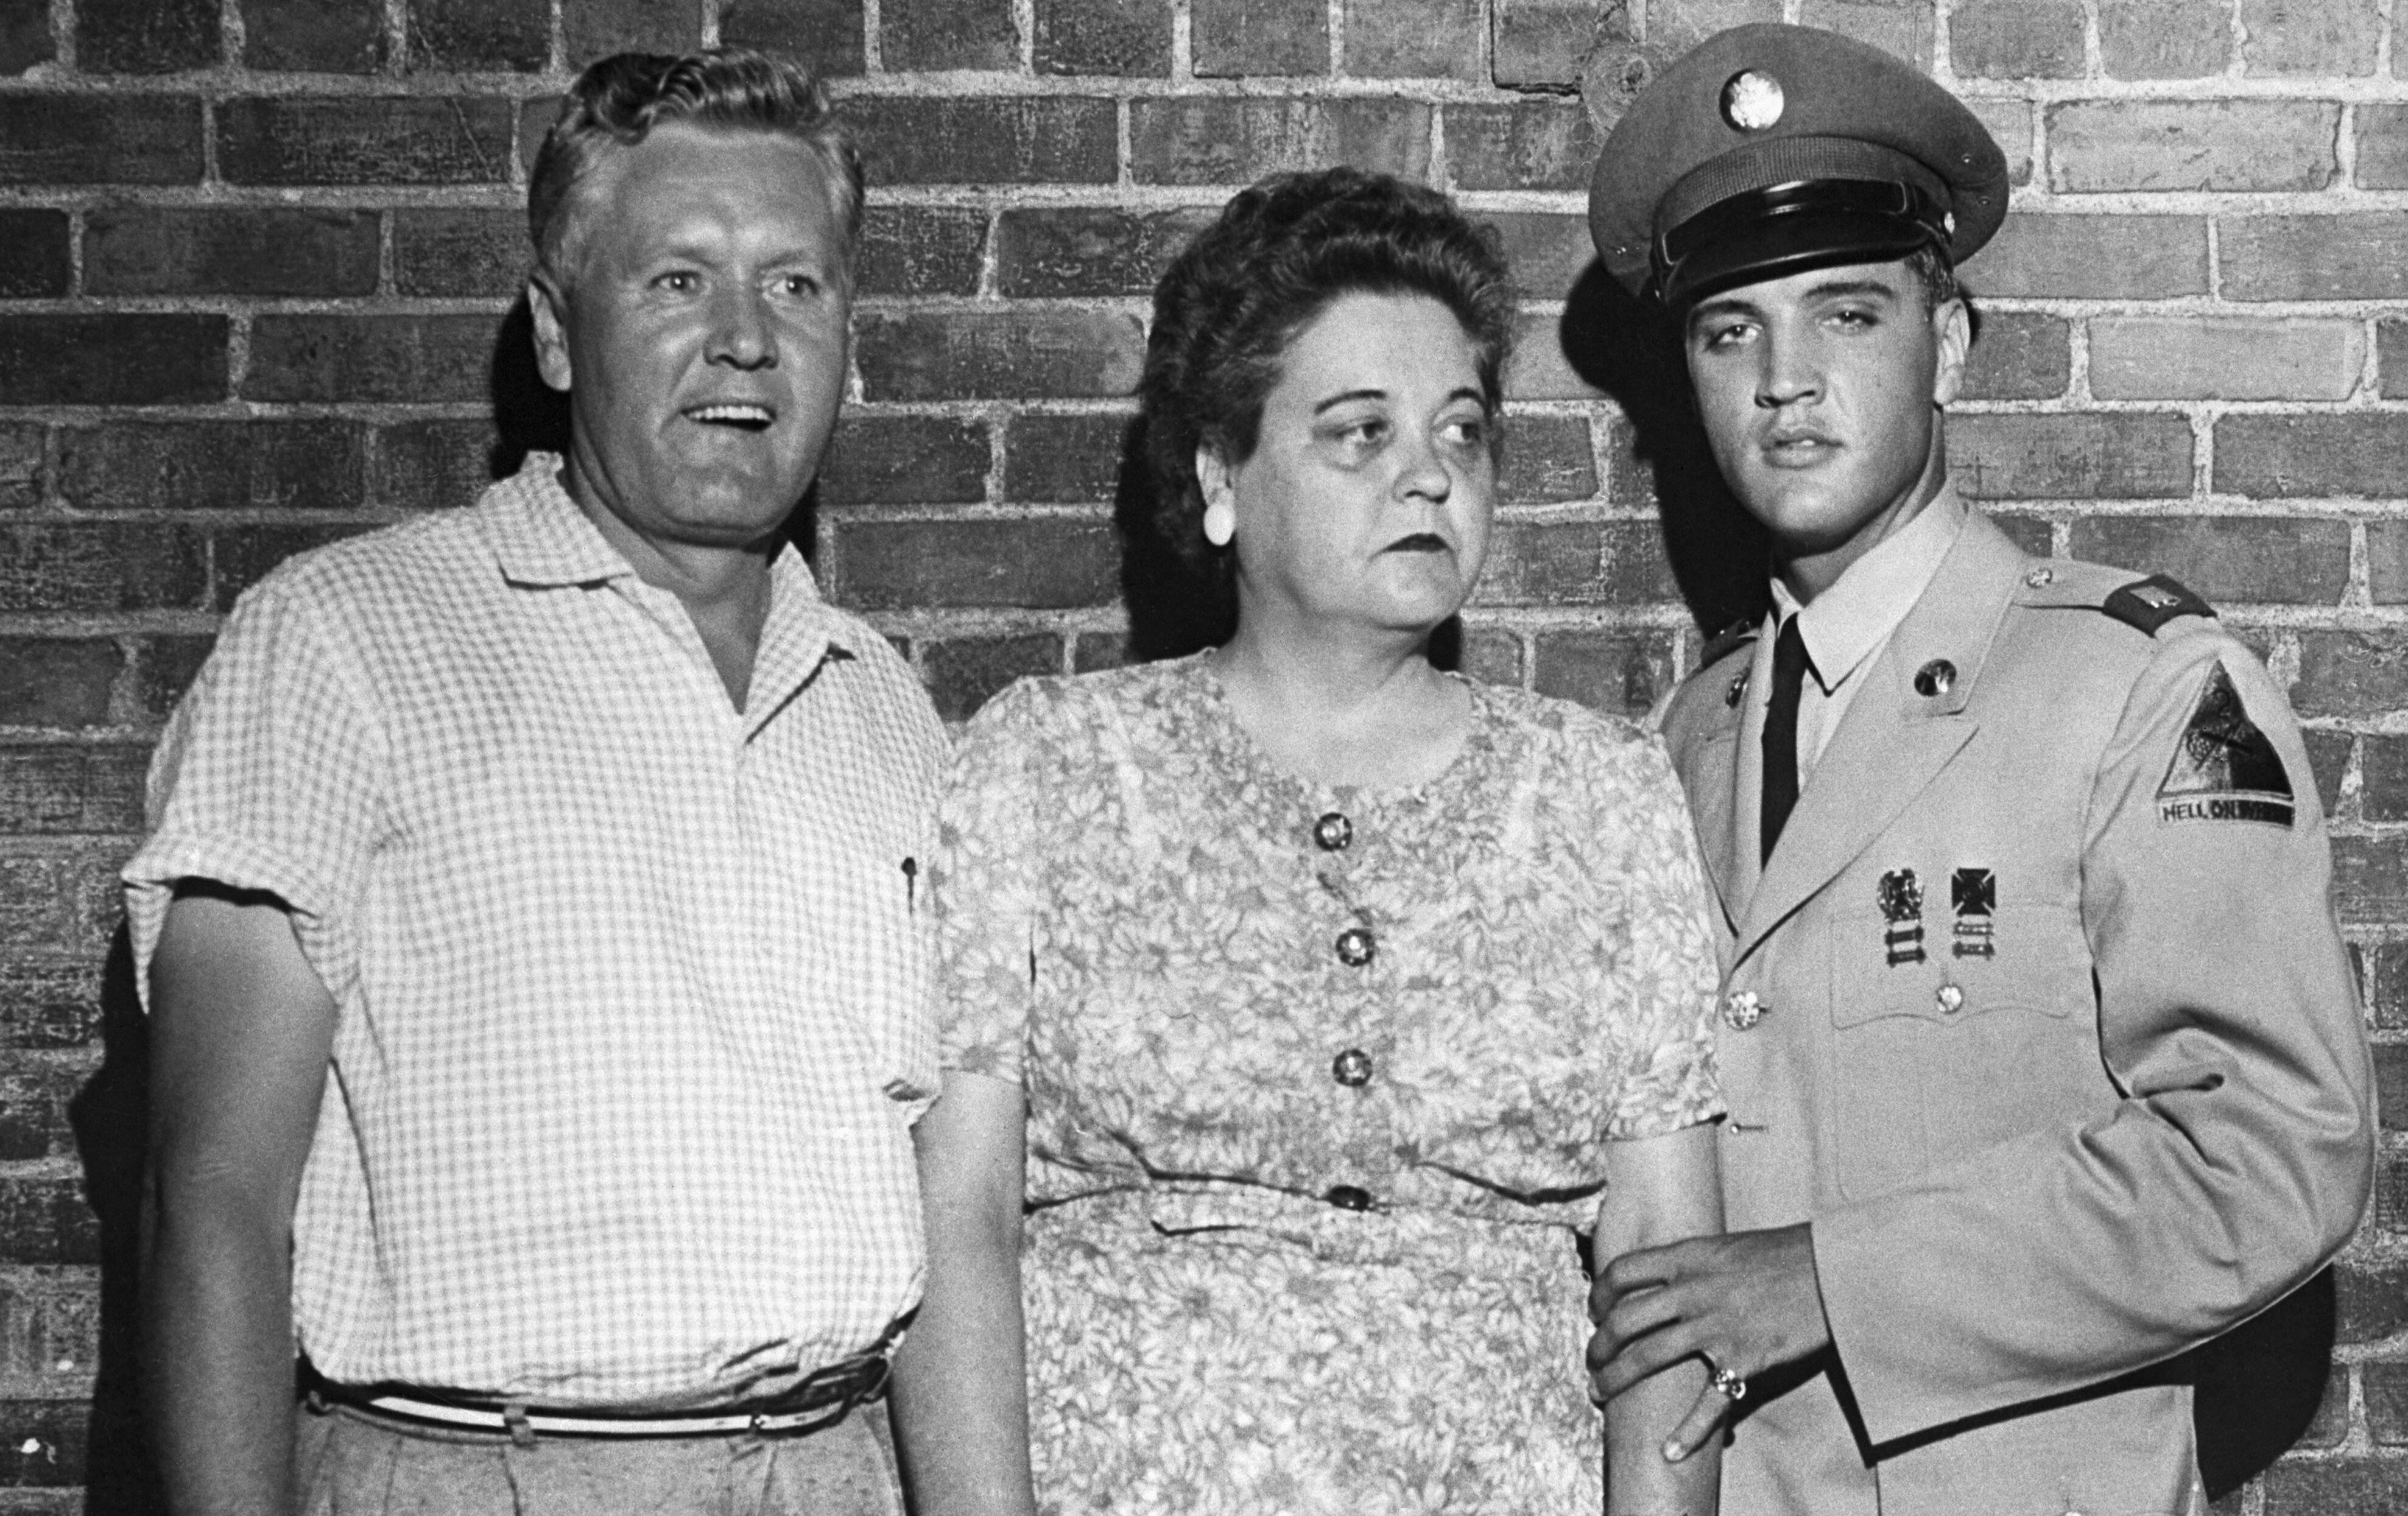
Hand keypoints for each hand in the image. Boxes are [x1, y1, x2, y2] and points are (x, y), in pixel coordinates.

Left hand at [1586, 1222, 1831, 1461]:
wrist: (1834, 1271)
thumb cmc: (1786, 1255)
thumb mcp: (1728, 1245)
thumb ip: (1694, 1262)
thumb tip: (1665, 1275)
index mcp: (1687, 1256)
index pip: (1622, 1271)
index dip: (1599, 1293)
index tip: (1594, 1310)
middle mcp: (1692, 1291)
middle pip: (1624, 1320)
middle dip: (1599, 1345)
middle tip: (1593, 1361)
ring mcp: (1714, 1327)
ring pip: (1646, 1357)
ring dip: (1615, 1379)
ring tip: (1600, 1393)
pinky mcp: (1742, 1360)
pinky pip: (1707, 1403)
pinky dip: (1687, 1432)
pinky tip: (1669, 1450)